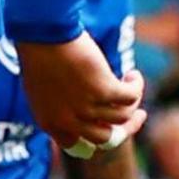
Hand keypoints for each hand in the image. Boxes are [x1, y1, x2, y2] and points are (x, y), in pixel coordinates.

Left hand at [18, 33, 144, 155]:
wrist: (43, 33)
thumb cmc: (41, 53)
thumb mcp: (45, 88)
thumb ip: (62, 106)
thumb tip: (91, 111)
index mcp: (49, 123)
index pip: (77, 146)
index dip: (97, 136)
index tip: (109, 125)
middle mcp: (68, 121)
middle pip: (107, 139)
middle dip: (125, 126)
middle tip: (137, 113)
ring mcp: (86, 108)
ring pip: (123, 117)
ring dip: (133, 101)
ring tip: (130, 82)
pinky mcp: (103, 90)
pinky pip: (130, 97)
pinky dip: (136, 86)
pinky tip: (133, 75)